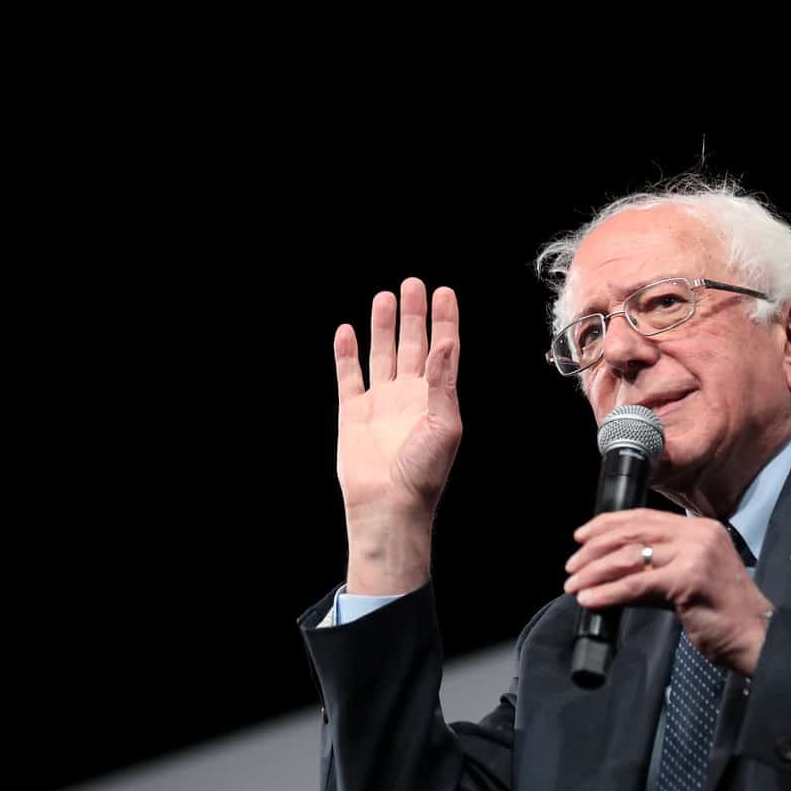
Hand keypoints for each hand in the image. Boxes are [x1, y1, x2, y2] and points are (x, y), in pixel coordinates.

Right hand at [334, 278, 460, 593]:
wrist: (388, 506)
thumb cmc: (423, 473)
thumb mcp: (444, 426)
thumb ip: (442, 383)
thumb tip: (444, 344)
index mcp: (437, 398)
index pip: (443, 350)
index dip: (445, 322)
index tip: (444, 292)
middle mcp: (409, 396)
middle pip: (412, 345)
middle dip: (414, 315)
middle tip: (413, 284)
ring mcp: (381, 403)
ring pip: (382, 354)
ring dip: (383, 327)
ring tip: (384, 297)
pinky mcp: (354, 413)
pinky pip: (349, 377)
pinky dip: (346, 354)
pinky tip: (345, 331)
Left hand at [564, 511, 772, 675]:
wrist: (756, 637)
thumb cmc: (723, 614)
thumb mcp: (687, 580)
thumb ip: (655, 570)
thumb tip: (609, 575)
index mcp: (700, 528)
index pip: (644, 517)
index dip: (607, 524)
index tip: (581, 537)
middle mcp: (699, 534)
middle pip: (633, 532)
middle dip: (595, 548)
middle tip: (571, 566)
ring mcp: (695, 555)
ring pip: (630, 557)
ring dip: (595, 572)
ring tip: (574, 585)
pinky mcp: (688, 580)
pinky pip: (636, 585)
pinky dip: (608, 593)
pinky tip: (590, 600)